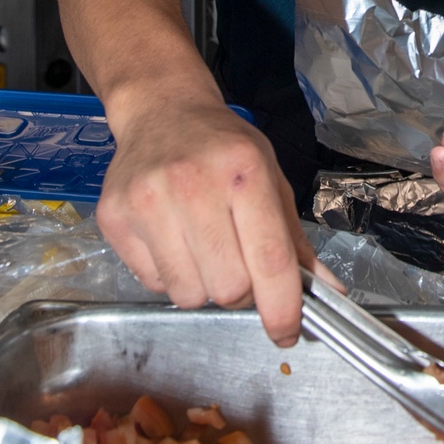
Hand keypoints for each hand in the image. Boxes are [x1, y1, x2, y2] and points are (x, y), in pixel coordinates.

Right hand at [97, 97, 335, 345]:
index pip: (269, 260)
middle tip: (237, 265)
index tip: (287, 332)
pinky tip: (172, 239)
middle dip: (240, 291)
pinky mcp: (115, 217)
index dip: (282, 308)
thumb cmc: (224, 149)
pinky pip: (153, 284)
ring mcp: (148, 200)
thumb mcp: (270, 180)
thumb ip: (296, 243)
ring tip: (202, 248)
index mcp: (245, 172)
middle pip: (228, 287)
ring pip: (188, 294)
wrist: (162, 111)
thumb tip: (329, 294)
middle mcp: (194, 183)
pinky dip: (170, 276)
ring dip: (203, 286)